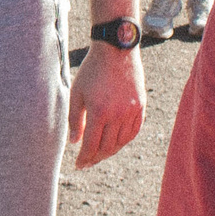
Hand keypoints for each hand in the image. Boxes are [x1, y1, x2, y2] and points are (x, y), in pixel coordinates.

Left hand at [67, 41, 144, 167]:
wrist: (116, 50)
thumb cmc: (92, 70)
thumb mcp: (77, 93)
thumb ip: (74, 119)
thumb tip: (75, 143)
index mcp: (99, 111)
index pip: (91, 145)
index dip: (84, 158)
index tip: (79, 165)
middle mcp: (117, 114)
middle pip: (107, 147)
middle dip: (96, 158)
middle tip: (88, 162)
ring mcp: (132, 111)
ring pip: (121, 141)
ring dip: (110, 151)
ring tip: (100, 154)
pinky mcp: (141, 106)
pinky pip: (134, 131)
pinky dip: (124, 140)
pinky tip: (116, 142)